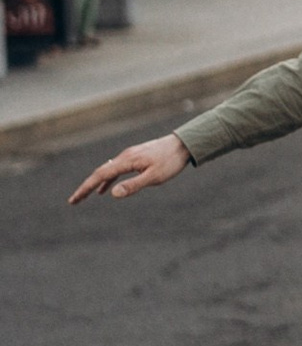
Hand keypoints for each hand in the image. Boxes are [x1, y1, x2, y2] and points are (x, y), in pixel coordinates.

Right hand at [68, 132, 191, 207]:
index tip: (74, 199)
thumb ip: (133, 185)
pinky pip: (116, 170)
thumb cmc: (170, 162)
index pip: (100, 175)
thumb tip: (112, 194)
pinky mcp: (135, 157)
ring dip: (95, 184)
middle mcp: (124, 157)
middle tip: (73, 201)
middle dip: (86, 187)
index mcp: (126, 161)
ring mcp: (129, 156)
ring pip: (107, 171)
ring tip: (84, 197)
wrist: (183, 144)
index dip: (86, 188)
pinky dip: (107, 180)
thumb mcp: (154, 177)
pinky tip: (106, 190)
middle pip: (99, 173)